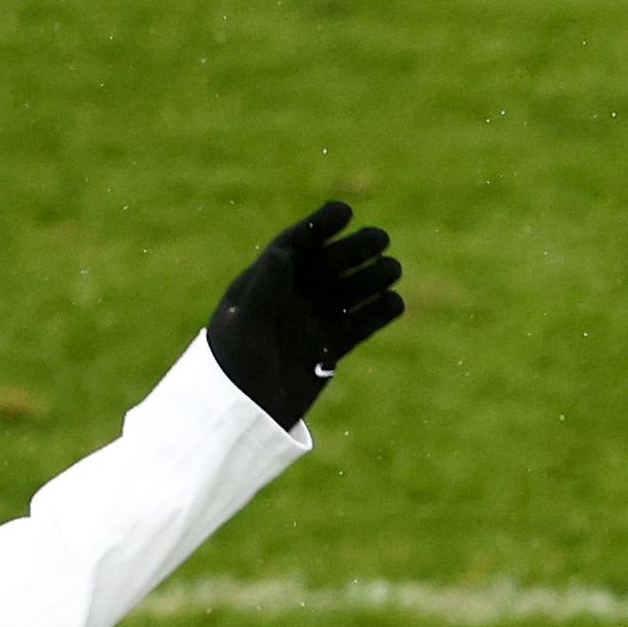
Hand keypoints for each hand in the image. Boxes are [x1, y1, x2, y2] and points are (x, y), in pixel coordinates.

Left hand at [205, 200, 406, 428]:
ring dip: (370, 279)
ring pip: (346, 293)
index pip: (294, 247)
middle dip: (353, 250)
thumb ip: (265, 288)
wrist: (240, 415)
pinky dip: (376, 314)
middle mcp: (289, 299)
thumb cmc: (232, 365)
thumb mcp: (243, 324)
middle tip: (382, 239)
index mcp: (263, 284)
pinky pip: (356, 325)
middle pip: (327, 266)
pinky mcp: (326, 350)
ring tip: (394, 269)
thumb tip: (285, 253)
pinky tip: (395, 303)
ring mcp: (309, 324)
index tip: (345, 212)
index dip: (319, 227)